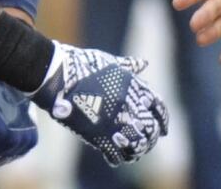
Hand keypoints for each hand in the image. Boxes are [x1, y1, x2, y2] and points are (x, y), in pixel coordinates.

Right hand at [32, 42, 168, 166]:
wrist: (59, 74)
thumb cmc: (82, 64)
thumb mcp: (110, 62)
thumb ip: (128, 66)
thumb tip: (144, 63)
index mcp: (133, 86)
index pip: (158, 107)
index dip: (162, 120)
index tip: (162, 129)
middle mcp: (128, 104)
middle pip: (150, 129)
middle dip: (149, 138)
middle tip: (145, 144)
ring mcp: (114, 120)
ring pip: (137, 144)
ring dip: (136, 151)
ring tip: (132, 153)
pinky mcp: (99, 134)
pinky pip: (116, 154)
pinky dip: (118, 158)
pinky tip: (116, 158)